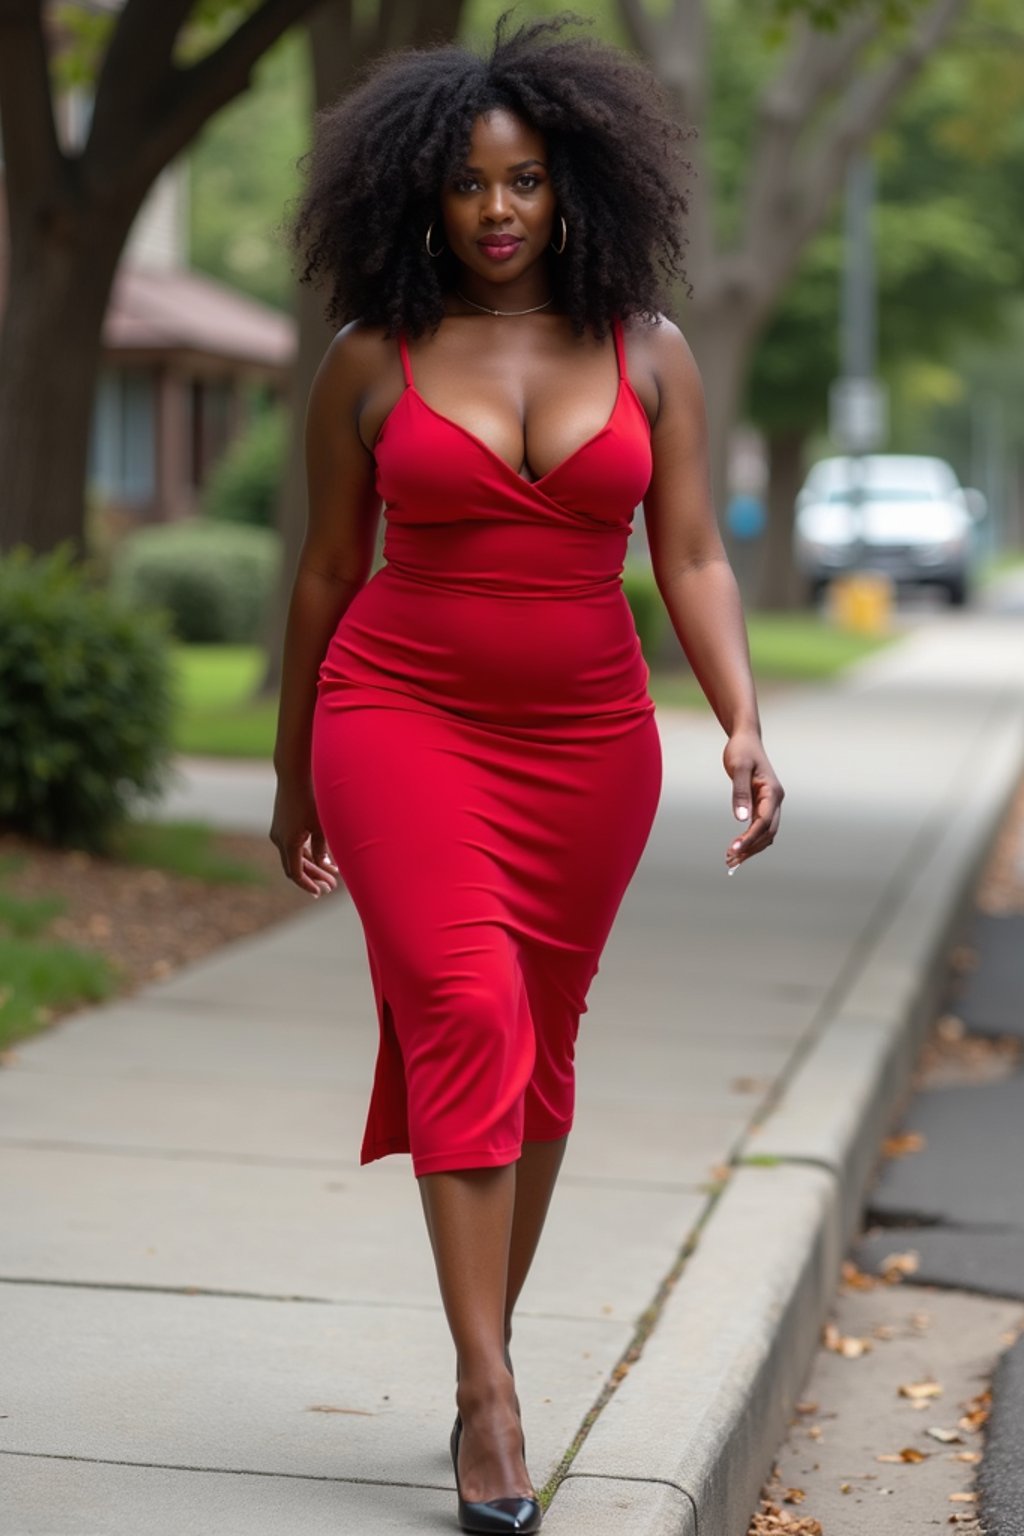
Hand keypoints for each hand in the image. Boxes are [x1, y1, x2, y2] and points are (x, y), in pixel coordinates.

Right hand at [270, 776, 338, 896]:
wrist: (294, 775)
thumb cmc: (311, 799)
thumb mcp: (320, 825)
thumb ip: (322, 847)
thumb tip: (324, 864)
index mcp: (288, 843)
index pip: (295, 873)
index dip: (308, 885)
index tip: (319, 892)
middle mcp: (279, 840)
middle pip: (296, 867)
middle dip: (313, 878)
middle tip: (330, 888)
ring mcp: (279, 832)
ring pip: (295, 856)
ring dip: (312, 866)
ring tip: (332, 874)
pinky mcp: (282, 825)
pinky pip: (294, 845)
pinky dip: (307, 852)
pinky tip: (323, 857)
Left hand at [722, 731, 783, 870]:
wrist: (746, 739)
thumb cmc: (741, 751)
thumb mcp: (738, 768)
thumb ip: (740, 792)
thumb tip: (741, 819)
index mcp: (772, 792)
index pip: (764, 822)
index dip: (750, 838)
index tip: (734, 850)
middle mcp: (776, 800)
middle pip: (768, 833)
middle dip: (751, 848)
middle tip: (730, 861)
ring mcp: (771, 803)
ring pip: (766, 833)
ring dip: (751, 848)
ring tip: (731, 861)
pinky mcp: (763, 804)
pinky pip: (761, 827)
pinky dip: (751, 840)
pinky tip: (737, 849)